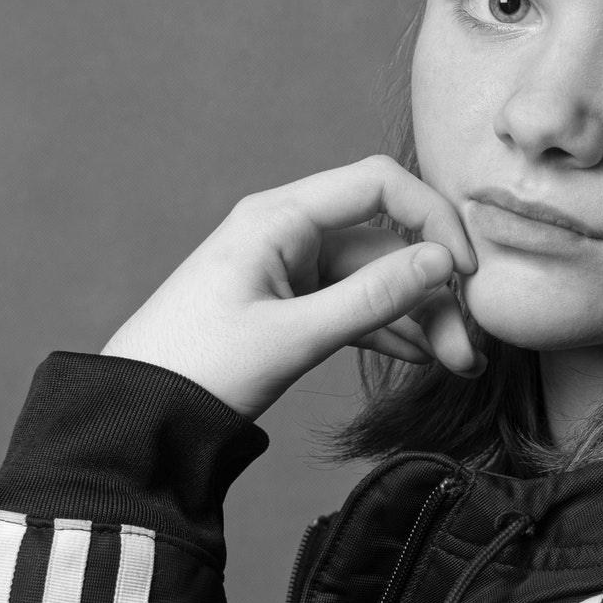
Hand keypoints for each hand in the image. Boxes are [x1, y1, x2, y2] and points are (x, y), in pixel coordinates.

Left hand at [100, 155, 482, 418]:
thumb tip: (444, 262)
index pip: (380, 184)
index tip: (466, 271)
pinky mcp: (290, 305)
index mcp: (281, 217)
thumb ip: (373, 298)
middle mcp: (290, 233)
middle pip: (386, 242)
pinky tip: (421, 357)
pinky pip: (354, 306)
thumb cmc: (199, 368)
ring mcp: (291, 270)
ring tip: (457, 364)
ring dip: (419, 316)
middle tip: (468, 348)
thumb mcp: (294, 336)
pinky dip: (388, 328)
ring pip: (376, 280)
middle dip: (433, 290)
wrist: (135, 418)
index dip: (432, 218)